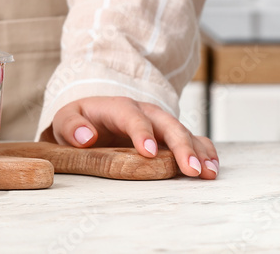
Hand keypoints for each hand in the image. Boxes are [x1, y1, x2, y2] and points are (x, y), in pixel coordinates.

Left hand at [43, 96, 218, 178]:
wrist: (91, 119)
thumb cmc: (80, 122)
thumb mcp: (66, 120)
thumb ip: (71, 126)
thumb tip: (85, 137)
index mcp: (117, 107)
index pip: (131, 116)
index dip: (141, 132)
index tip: (149, 152)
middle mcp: (145, 112)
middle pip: (166, 124)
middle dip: (180, 146)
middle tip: (190, 169)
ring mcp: (160, 123)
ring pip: (184, 132)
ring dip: (198, 151)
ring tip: (207, 173)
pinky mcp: (170, 136)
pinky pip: (193, 140)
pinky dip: (205, 152)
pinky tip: (212, 168)